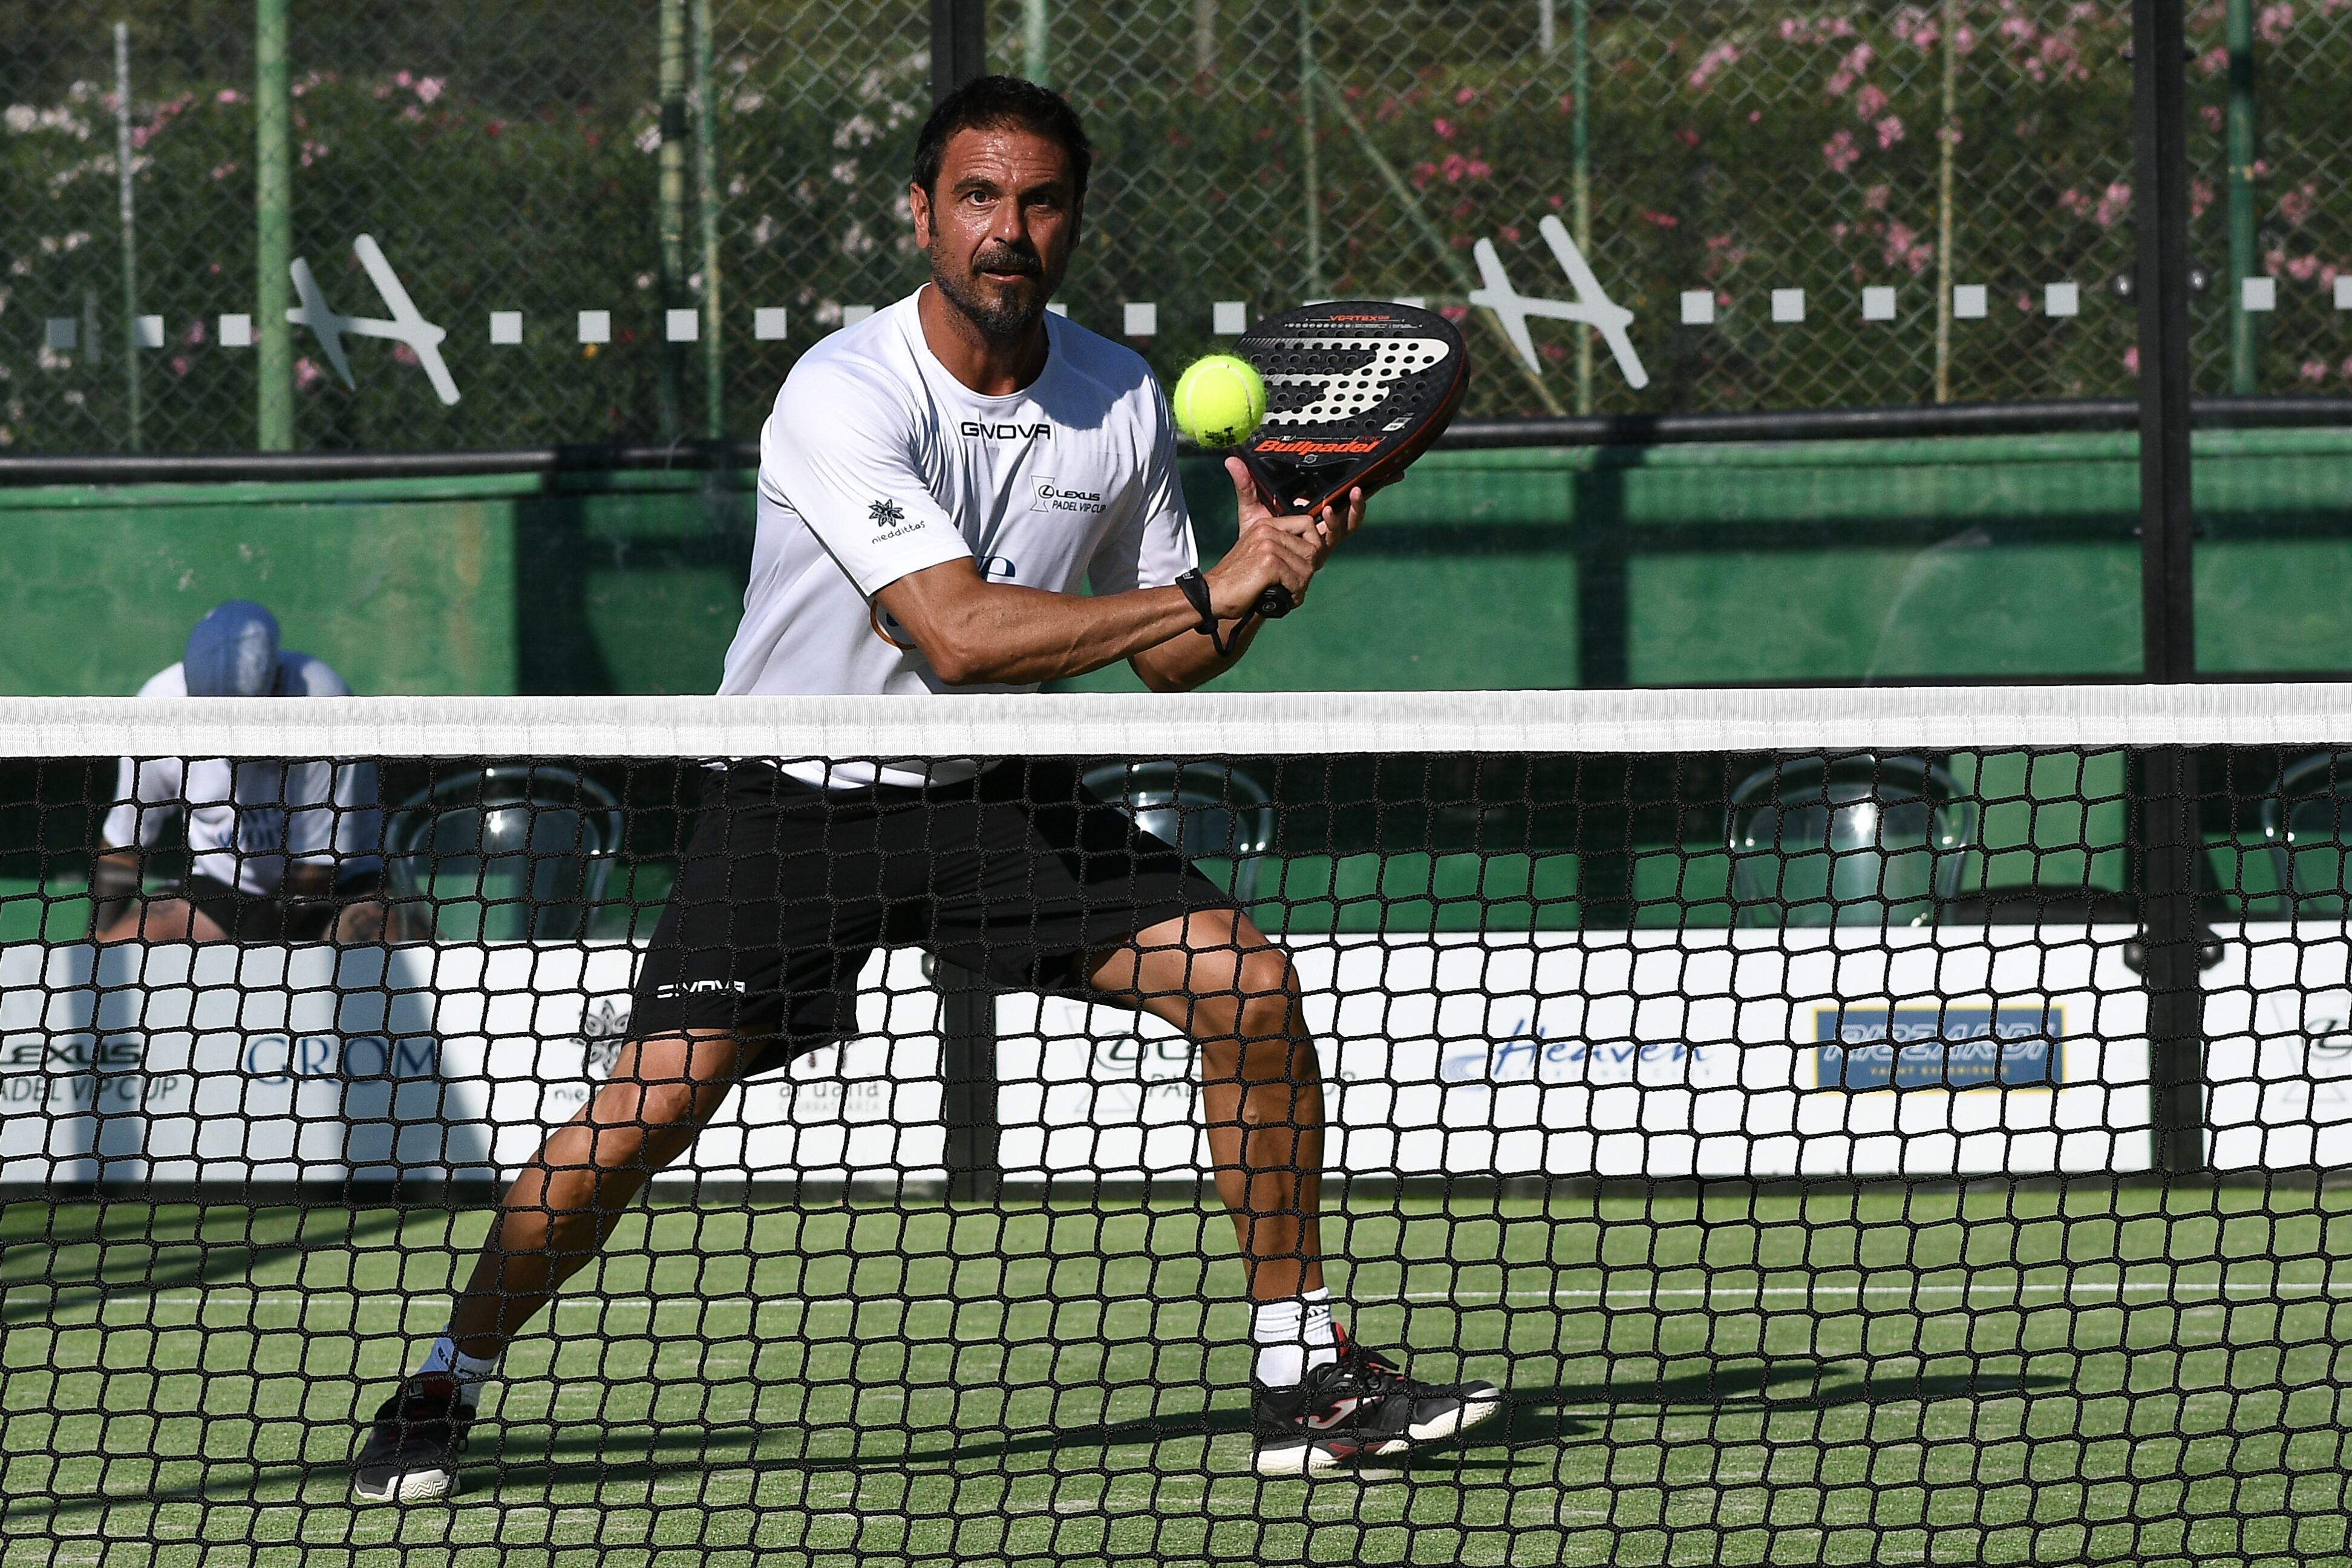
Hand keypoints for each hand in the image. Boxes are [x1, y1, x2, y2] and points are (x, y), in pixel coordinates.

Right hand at [1201, 511, 1316, 620]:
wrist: (1213, 594)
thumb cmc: (1237, 580)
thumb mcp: (1258, 554)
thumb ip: (1281, 548)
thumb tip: (1314, 556)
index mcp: (1266, 525)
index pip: (1307, 524)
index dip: (1313, 545)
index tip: (1305, 564)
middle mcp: (1268, 530)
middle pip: (1312, 548)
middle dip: (1307, 571)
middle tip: (1294, 585)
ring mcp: (1269, 545)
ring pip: (1307, 567)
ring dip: (1301, 586)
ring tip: (1288, 594)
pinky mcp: (1269, 563)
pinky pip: (1297, 581)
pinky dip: (1294, 595)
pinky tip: (1283, 600)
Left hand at [1225, 456, 1365, 571]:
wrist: (1250, 566)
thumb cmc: (1254, 539)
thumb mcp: (1252, 508)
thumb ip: (1246, 485)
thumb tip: (1232, 460)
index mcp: (1309, 514)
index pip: (1334, 497)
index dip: (1346, 488)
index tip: (1349, 473)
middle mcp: (1320, 526)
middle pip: (1347, 511)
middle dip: (1356, 499)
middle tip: (1357, 486)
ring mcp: (1322, 540)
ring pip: (1348, 524)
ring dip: (1353, 509)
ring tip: (1352, 494)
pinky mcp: (1320, 552)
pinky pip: (1335, 537)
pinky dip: (1336, 524)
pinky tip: (1328, 511)